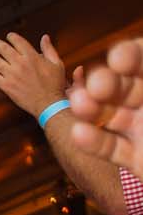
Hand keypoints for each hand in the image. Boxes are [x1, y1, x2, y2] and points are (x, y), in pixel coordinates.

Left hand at [0, 32, 67, 117]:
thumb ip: (48, 49)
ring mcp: (12, 75)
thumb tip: (44, 37)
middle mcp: (20, 64)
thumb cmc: (55, 85)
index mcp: (31, 56)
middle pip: (3, 48)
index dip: (11, 36)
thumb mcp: (56, 64)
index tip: (9, 36)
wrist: (49, 104)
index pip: (16, 41)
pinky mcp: (6, 86)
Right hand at [68, 36, 142, 181]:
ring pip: (112, 114)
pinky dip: (93, 141)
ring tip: (80, 104)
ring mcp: (140, 130)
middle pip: (124, 87)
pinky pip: (111, 147)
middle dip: (107, 82)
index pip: (142, 61)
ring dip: (92, 109)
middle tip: (96, 83)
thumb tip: (116, 60)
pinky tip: (79, 135)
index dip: (132, 56)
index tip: (120, 58)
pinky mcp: (135, 159)